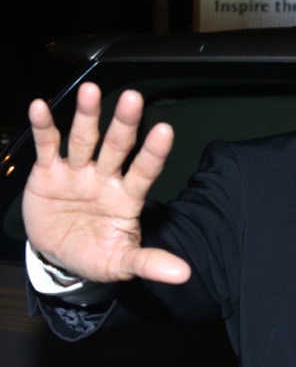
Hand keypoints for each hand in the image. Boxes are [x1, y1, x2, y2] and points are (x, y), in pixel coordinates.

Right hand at [22, 81, 190, 284]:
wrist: (59, 258)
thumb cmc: (97, 255)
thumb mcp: (122, 263)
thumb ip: (150, 262)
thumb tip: (184, 275)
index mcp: (128, 197)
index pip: (145, 171)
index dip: (153, 152)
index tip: (165, 131)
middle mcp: (106, 178)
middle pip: (117, 146)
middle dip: (125, 124)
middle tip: (134, 99)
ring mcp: (78, 173)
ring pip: (85, 139)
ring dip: (88, 116)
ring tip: (92, 91)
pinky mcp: (48, 173)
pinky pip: (47, 147)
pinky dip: (44, 128)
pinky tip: (40, 107)